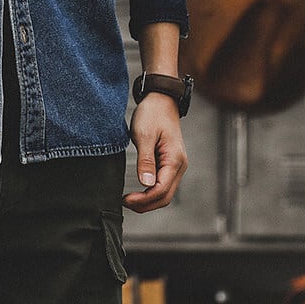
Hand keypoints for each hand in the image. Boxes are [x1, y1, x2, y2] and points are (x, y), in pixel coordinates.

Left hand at [123, 93, 186, 212]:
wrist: (161, 99)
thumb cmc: (152, 114)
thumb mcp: (144, 135)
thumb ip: (145, 160)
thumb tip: (145, 183)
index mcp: (174, 160)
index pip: (161, 190)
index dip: (143, 199)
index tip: (126, 199)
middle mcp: (179, 166)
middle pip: (164, 196)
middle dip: (145, 204)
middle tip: (125, 203)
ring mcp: (176, 165)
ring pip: (165, 192)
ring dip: (148, 200)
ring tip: (130, 200)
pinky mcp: (170, 162)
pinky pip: (163, 183)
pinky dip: (151, 191)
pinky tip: (139, 190)